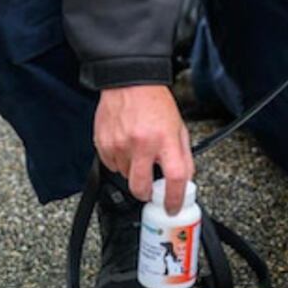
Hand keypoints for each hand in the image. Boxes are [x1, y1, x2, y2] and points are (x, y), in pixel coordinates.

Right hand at [94, 85, 193, 212]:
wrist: (130, 80)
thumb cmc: (155, 102)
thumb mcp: (178, 126)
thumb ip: (182, 155)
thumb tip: (184, 181)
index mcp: (165, 138)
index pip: (175, 178)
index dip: (175, 198)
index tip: (173, 207)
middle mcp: (142, 144)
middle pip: (141, 188)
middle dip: (146, 194)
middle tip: (150, 188)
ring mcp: (120, 145)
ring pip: (125, 176)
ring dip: (132, 171)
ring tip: (138, 150)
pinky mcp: (104, 143)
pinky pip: (111, 166)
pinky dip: (119, 161)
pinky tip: (125, 145)